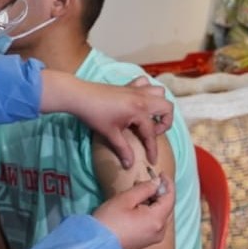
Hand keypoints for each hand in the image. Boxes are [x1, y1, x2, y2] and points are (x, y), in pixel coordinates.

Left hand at [41, 71, 173, 167]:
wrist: (80, 96)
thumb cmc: (94, 114)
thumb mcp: (110, 134)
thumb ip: (123, 149)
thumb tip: (129, 165)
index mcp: (139, 110)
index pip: (151, 133)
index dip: (152, 149)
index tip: (152, 161)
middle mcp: (142, 98)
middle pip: (166, 107)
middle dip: (165, 122)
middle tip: (152, 132)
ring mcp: (136, 90)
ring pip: (159, 92)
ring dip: (159, 105)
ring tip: (149, 117)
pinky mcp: (129, 86)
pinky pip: (146, 83)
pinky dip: (147, 91)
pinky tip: (140, 102)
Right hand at [92, 175, 174, 248]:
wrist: (96, 246)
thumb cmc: (109, 221)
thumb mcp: (126, 199)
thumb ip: (144, 188)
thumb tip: (157, 183)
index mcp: (157, 220)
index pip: (171, 198)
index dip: (168, 183)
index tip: (161, 173)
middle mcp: (160, 231)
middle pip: (167, 207)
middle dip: (160, 192)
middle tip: (147, 180)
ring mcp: (154, 238)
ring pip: (161, 214)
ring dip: (155, 201)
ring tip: (140, 191)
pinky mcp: (147, 241)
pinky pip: (155, 222)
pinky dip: (151, 210)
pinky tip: (139, 204)